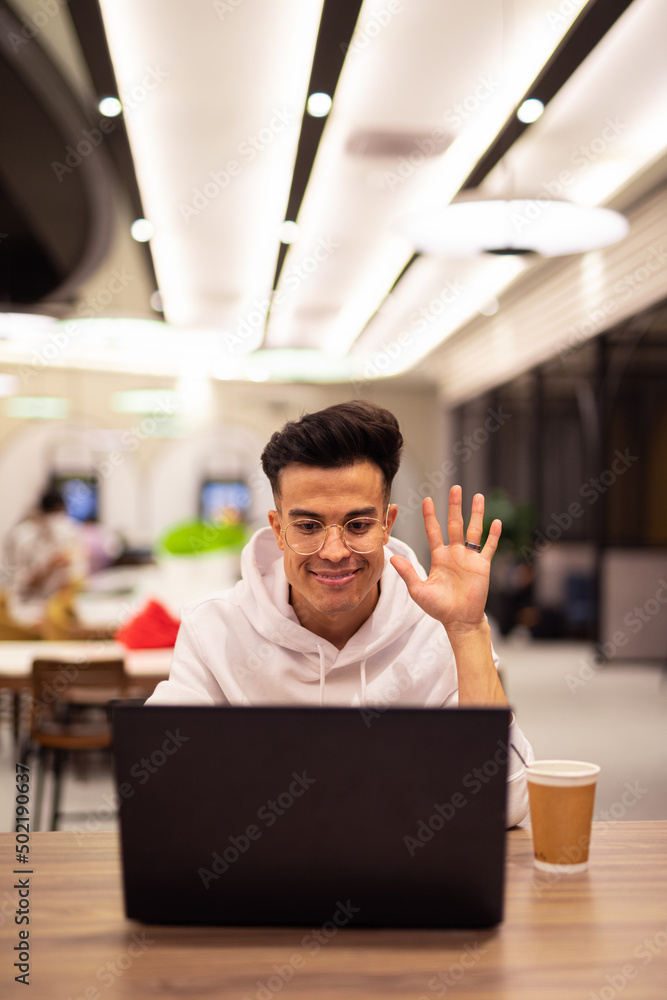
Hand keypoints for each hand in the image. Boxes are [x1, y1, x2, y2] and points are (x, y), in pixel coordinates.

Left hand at [390, 485, 500, 635]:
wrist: (459, 620)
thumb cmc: (439, 607)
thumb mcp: (419, 590)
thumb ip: (408, 573)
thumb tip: (392, 558)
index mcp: (439, 556)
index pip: (434, 531)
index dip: (430, 516)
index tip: (428, 500)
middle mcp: (455, 553)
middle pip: (455, 524)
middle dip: (455, 506)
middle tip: (456, 488)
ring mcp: (469, 558)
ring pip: (474, 530)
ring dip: (476, 514)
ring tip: (478, 496)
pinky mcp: (482, 566)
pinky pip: (488, 547)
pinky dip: (493, 535)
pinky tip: (496, 522)